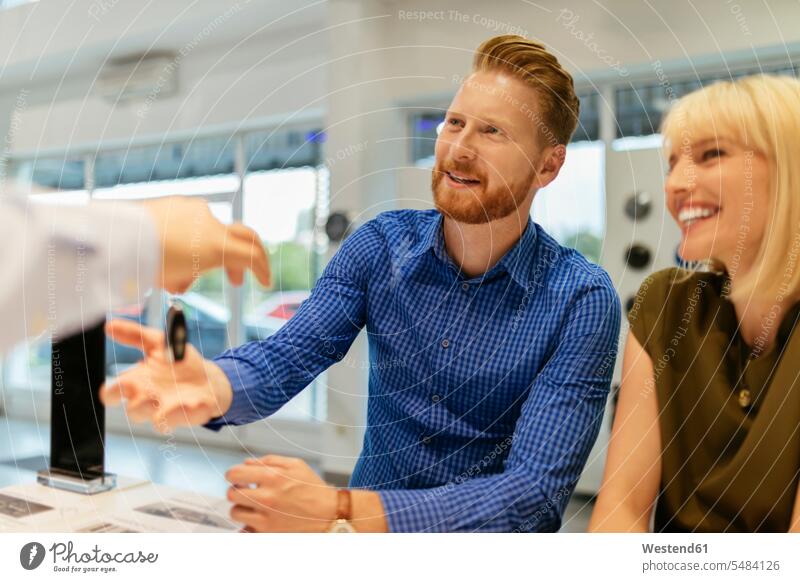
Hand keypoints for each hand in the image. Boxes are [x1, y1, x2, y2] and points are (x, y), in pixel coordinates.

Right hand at [99, 319, 232, 432]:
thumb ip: (134, 335)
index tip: (117, 386)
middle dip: (139, 406)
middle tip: (149, 396)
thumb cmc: (177, 362)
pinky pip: (187, 419)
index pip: (113, 394)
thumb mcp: (157, 342)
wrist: (208, 376)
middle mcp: (149, 400)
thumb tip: (108, 325)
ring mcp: (169, 410)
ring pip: (158, 423)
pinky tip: (197, 403)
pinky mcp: (189, 415)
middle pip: (134, 412)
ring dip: (164, 415)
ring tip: (173, 401)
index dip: (110, 393)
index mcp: (137, 382)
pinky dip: (191, 413)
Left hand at [142, 196, 270, 292]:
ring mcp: (194, 209)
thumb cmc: (142, 263)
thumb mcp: (170, 279)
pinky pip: (193, 221)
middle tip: (235, 280)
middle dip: (245, 259)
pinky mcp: (176, 202)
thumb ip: (187, 277)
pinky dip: (190, 239)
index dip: (263, 270)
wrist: (113, 236)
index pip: (253, 255)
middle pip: (245, 237)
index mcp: (216, 246)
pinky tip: (169, 252)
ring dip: (208, 253)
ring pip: (213, 232)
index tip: (265, 282)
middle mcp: (210, 223)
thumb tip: (183, 279)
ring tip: (180, 275)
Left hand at [226, 455, 337, 532]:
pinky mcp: (268, 533)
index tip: (238, 477)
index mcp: (272, 476)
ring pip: (235, 512)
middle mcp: (267, 497)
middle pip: (231, 494)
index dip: (233, 474)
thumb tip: (247, 463)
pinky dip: (245, 525)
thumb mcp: (295, 464)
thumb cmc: (312, 487)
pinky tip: (254, 519)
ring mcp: (266, 517)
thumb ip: (269, 460)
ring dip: (241, 507)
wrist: (328, 513)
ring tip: (252, 505)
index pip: (235, 474)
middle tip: (245, 490)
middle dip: (236, 490)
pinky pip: (244, 531)